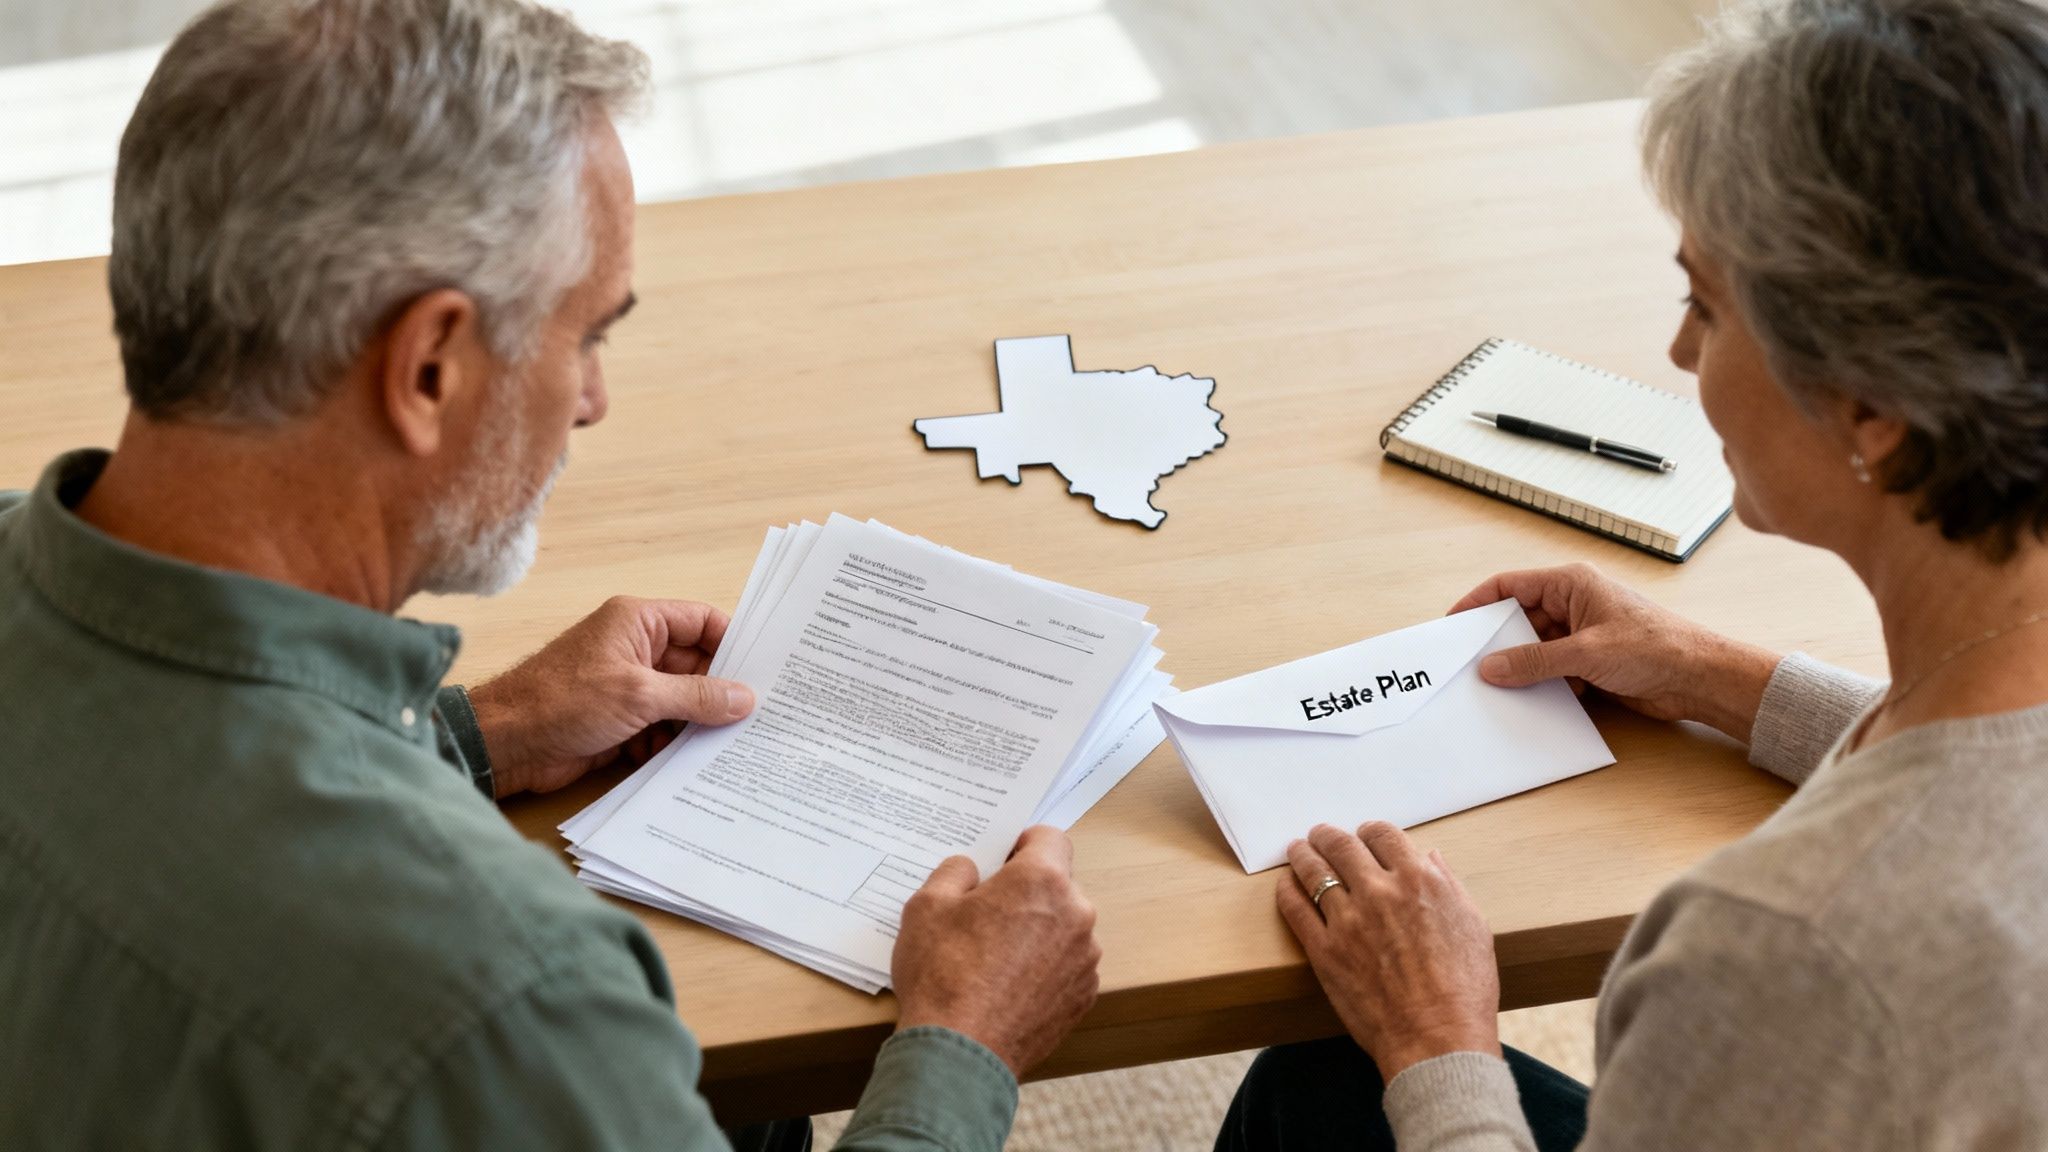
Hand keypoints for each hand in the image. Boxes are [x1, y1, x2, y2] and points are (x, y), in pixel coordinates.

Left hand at [467, 596, 754, 797]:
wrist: (506, 744)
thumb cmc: (560, 701)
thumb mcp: (639, 695)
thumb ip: (696, 696)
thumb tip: (744, 697)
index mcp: (639, 622)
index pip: (702, 622)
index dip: (734, 644)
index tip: (765, 671)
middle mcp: (636, 649)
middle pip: (696, 666)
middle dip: (720, 693)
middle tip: (758, 717)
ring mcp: (628, 687)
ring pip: (682, 702)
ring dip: (697, 725)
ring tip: (727, 745)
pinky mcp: (620, 721)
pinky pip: (662, 729)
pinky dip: (672, 745)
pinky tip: (684, 763)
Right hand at [891, 826, 1101, 1076]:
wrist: (960, 1052)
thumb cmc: (942, 975)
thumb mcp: (926, 905)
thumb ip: (954, 872)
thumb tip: (970, 870)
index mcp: (1041, 881)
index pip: (1050, 838)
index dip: (1024, 844)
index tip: (1003, 860)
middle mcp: (1075, 914)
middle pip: (1057, 885)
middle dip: (1026, 892)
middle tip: (986, 914)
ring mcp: (1085, 958)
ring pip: (1063, 927)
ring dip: (1038, 932)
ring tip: (994, 957)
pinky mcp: (1083, 996)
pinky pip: (1067, 965)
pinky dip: (1045, 969)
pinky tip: (1009, 986)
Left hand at [1279, 823, 1500, 1081]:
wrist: (1438, 1040)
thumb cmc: (1464, 990)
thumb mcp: (1473, 927)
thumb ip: (1448, 886)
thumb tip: (1429, 858)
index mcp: (1420, 881)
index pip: (1383, 835)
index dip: (1370, 831)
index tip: (1363, 836)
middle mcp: (1380, 892)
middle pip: (1342, 846)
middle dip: (1327, 835)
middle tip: (1319, 835)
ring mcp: (1348, 920)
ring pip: (1313, 871)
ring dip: (1303, 855)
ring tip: (1297, 850)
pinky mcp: (1324, 950)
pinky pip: (1295, 908)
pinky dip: (1287, 890)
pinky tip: (1286, 885)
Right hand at [1450, 563, 1780, 741]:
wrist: (1699, 679)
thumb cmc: (1655, 648)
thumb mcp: (1585, 653)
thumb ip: (1534, 660)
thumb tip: (1490, 667)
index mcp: (1571, 583)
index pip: (1510, 585)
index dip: (1478, 603)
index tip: (1453, 624)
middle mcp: (1574, 603)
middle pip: (1519, 619)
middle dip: (1498, 643)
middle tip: (1469, 664)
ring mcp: (1582, 633)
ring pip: (1534, 648)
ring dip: (1521, 667)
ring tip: (1497, 687)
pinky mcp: (1590, 661)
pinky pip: (1551, 669)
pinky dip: (1541, 683)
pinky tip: (1534, 699)